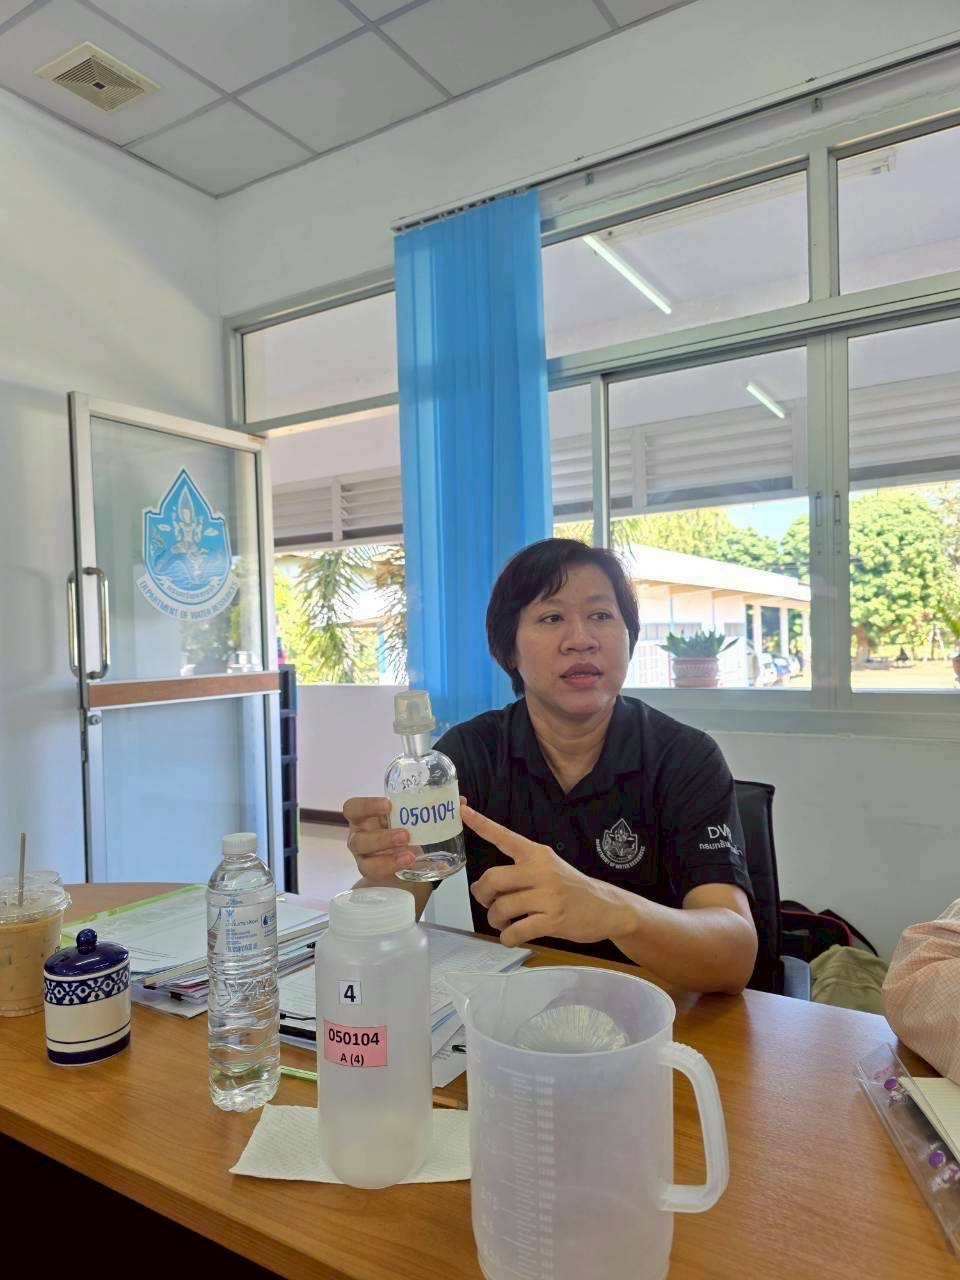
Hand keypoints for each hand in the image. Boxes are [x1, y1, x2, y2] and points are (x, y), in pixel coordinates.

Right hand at [342, 796, 416, 883]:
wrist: (406, 855)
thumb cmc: (401, 826)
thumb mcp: (407, 816)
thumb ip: (422, 810)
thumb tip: (452, 803)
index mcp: (363, 817)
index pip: (353, 809)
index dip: (367, 806)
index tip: (388, 805)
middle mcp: (359, 837)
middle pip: (358, 840)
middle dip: (381, 839)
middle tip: (405, 835)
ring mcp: (364, 858)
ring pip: (366, 862)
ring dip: (387, 859)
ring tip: (410, 856)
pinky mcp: (372, 872)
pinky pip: (377, 873)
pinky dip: (392, 867)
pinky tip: (408, 863)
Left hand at [462, 804, 618, 947]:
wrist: (608, 908)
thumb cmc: (572, 888)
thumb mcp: (550, 867)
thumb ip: (521, 870)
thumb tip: (486, 885)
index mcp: (537, 853)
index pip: (504, 836)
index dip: (480, 823)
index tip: (462, 808)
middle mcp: (541, 870)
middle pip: (492, 878)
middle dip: (482, 894)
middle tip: (487, 901)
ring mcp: (547, 896)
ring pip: (501, 907)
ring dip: (494, 919)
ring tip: (503, 922)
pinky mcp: (552, 920)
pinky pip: (515, 930)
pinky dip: (507, 937)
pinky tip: (511, 935)